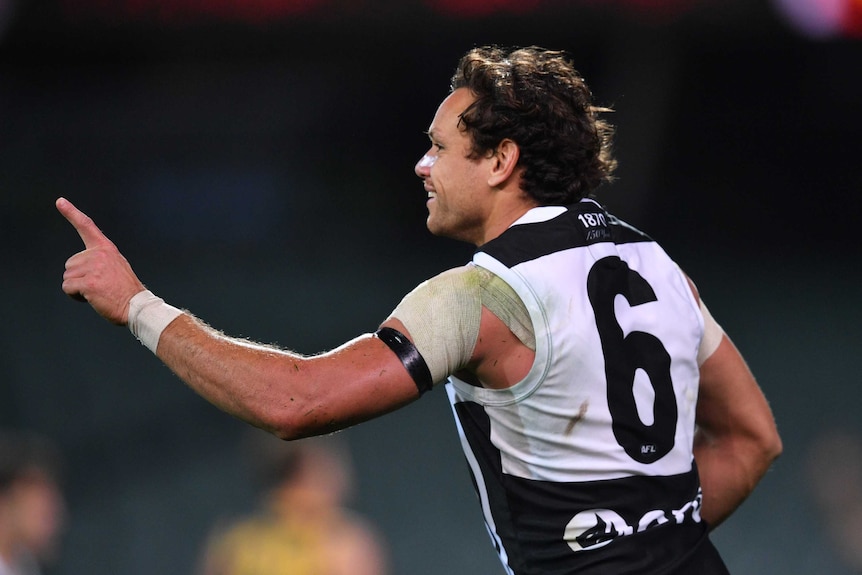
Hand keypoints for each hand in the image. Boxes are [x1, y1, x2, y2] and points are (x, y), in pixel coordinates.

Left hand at [56, 197, 145, 324]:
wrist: (136, 305)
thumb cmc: (126, 291)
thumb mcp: (116, 266)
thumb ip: (99, 260)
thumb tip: (80, 267)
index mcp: (106, 249)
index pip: (86, 227)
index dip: (71, 213)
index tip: (60, 202)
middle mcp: (98, 255)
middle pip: (70, 264)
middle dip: (79, 277)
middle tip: (100, 285)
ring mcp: (93, 268)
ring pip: (68, 277)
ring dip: (77, 287)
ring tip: (98, 291)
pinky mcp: (88, 282)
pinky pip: (68, 288)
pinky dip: (75, 295)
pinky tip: (92, 297)